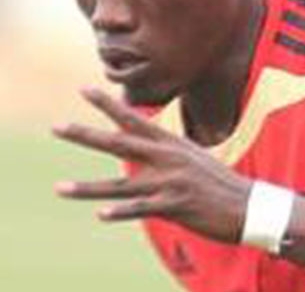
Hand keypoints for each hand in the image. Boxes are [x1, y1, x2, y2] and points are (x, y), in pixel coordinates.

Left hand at [52, 86, 252, 243]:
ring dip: (87, 188)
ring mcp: (169, 182)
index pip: (133, 119)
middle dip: (85, 135)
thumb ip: (165, 152)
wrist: (248, 205)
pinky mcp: (174, 206)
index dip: (108, 105)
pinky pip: (141, 209)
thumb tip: (144, 147)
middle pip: (118, 143)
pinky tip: (101, 214)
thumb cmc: (218, 183)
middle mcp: (166, 158)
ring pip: (119, 184)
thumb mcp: (193, 158)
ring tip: (59, 187)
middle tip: (56, 127)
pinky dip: (120, 212)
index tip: (84, 89)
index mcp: (170, 143)